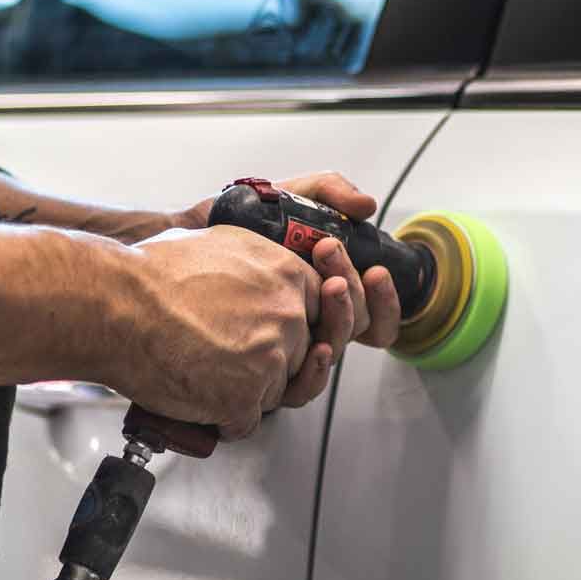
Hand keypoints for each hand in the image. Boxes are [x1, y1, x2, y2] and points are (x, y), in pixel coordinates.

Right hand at [117, 226, 321, 438]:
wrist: (113, 305)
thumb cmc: (149, 274)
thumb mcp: (219, 242)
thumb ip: (256, 262)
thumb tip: (262, 273)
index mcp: (286, 275)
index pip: (317, 311)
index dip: (292, 327)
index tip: (274, 336)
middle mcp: (288, 316)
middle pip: (299, 355)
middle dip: (268, 362)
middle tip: (230, 358)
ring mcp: (271, 360)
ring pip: (275, 392)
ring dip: (245, 392)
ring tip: (207, 377)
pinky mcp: (245, 398)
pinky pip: (246, 423)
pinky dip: (223, 421)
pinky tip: (202, 405)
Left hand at [179, 172, 401, 350]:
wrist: (194, 231)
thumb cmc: (247, 218)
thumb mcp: (293, 195)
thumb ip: (331, 191)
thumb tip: (367, 207)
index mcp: (331, 292)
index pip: (376, 314)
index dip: (386, 300)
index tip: (376, 271)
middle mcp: (315, 321)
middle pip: (360, 327)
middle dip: (355, 291)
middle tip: (331, 252)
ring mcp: (292, 344)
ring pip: (336, 350)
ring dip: (341, 318)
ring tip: (329, 282)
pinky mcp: (266, 367)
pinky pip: (302, 387)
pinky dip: (316, 370)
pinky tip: (315, 347)